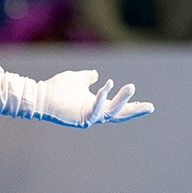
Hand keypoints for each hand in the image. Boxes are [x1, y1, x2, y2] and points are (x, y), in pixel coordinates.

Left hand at [0, 65, 153, 126]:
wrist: (41, 94)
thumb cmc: (57, 88)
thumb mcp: (78, 79)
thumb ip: (88, 78)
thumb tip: (96, 74)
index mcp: (96, 104)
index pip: (118, 107)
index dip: (132, 106)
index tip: (149, 106)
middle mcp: (94, 113)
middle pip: (119, 115)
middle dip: (134, 111)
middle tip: (150, 107)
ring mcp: (88, 117)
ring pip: (110, 112)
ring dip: (121, 100)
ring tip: (131, 87)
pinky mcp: (81, 118)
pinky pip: (96, 110)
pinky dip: (102, 98)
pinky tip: (106, 85)